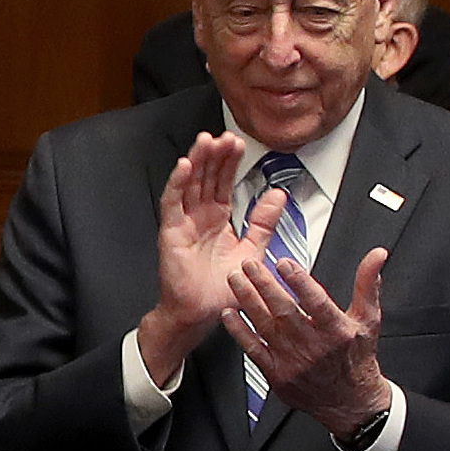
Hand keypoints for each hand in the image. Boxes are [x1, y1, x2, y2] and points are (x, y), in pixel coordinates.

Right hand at [140, 131, 252, 381]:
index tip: (239, 143)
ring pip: (190, 183)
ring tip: (206, 140)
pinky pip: (173, 202)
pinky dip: (177, 182)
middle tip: (226, 136)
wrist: (202, 314)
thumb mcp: (253, 250)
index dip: (230, 162)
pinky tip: (185, 165)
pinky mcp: (171, 232)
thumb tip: (278, 195)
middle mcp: (200, 216)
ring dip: (197, 160)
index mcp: (218, 218)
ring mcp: (184, 222)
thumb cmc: (221, 289)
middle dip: (216, 155)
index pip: (224, 181)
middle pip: (207, 176)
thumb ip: (264, 222)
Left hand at [227, 236, 391, 437]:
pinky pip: (254, 350)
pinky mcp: (277, 375)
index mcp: (337, 331)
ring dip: (248, 301)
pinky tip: (230, 314)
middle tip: (249, 264)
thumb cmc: (358, 357)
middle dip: (264, 285)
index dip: (300, 282)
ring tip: (235, 280)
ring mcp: (293, 362)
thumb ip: (367, 284)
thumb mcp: (369, 319)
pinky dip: (240, 331)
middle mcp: (314, 347)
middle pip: (285, 312)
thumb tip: (377, 255)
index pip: (316, 302)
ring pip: (266, 327)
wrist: (350, 402)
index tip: (284, 263)